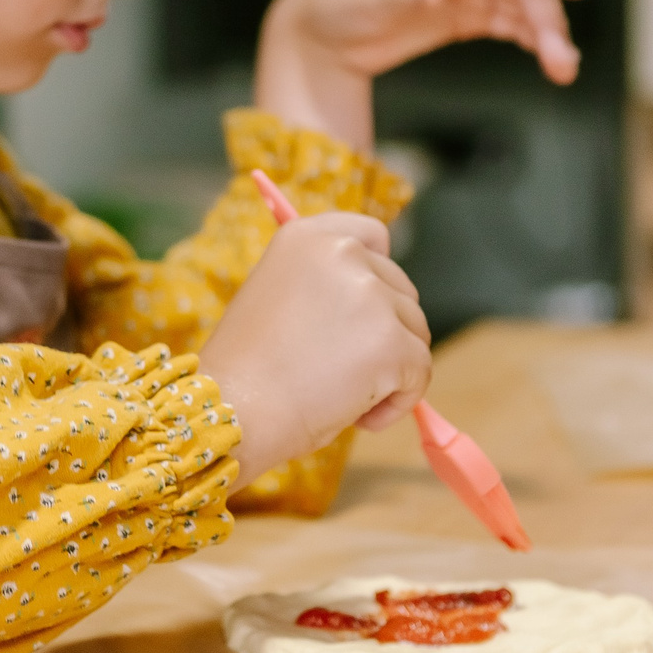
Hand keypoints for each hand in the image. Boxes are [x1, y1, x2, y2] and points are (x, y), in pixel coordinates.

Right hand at [197, 213, 430, 481]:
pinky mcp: (392, 342)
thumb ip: (322, 288)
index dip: (377, 273)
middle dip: (385, 331)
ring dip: (391, 368)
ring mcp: (371, 296)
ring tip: (342, 397)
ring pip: (414, 332)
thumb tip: (372, 310)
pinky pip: (420, 373)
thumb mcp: (275, 298)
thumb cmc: (245, 370)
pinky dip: (398, 401)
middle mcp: (343, 253)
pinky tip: (360, 417)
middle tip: (340, 371)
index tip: (366, 308)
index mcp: (308, 237)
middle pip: (401, 289)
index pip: (373, 235)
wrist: (232, 410)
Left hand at [256, 0, 592, 150]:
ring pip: (519, 5)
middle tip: (562, 59)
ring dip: (545, 34)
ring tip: (562, 70)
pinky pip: (506, 23)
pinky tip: (548, 62)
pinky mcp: (458, 17)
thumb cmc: (338, 3)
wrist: (318, 33)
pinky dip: (529, 40)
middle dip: (547, 17)